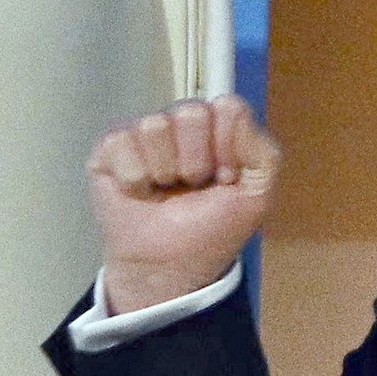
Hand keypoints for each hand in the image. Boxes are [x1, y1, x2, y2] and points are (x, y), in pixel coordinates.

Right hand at [86, 95, 279, 314]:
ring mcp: (146, 133)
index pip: (227, 108)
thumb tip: (236, 112)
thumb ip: (264, 154)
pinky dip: (133, 178)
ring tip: (164, 192)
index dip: (227, 147)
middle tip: (191, 187)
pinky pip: (121, 141)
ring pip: (155, 126)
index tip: (224, 179)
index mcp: (218, 128)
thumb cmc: (211, 231)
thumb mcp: (255, 197)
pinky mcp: (112, 147)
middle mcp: (181, 123)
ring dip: (164, 171)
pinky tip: (139, 192)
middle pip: (190, 112)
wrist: (169, 267)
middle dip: (195, 161)